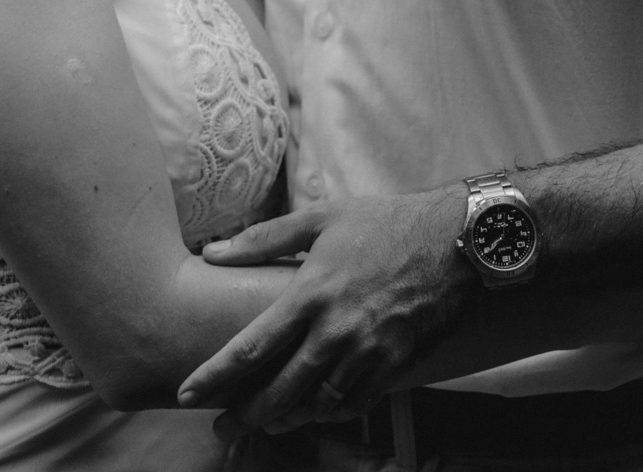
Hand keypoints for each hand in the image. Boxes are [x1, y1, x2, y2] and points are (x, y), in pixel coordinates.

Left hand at [177, 187, 474, 427]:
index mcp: (311, 292)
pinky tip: (314, 409)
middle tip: (222, 425)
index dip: (216, 375)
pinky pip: (353, 405)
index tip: (188, 393)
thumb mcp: (321, 217)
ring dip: (285, 418)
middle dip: (245, 414)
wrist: (454, 240)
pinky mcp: (394, 366)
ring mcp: (367, 353)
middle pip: (280, 390)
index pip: (252, 346)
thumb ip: (264, 238)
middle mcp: (336, 330)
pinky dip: (328, 413)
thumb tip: (213, 252)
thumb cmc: (384, 223)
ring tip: (264, 421)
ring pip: (315, 404)